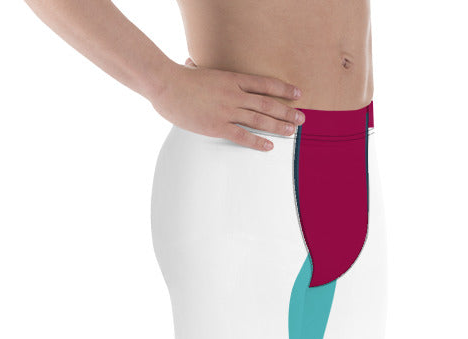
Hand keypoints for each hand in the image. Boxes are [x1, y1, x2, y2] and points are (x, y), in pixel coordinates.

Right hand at [150, 57, 304, 150]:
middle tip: (302, 119)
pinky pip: (242, 136)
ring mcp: (227, 111)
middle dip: (287, 112)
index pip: (265, 84)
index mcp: (232, 79)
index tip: (297, 94)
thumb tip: (191, 63)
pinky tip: (269, 146)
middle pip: (268, 103)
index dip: (284, 89)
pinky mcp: (217, 126)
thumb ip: (199, 69)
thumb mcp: (195, 70)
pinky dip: (257, 142)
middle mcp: (234, 95)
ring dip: (278, 126)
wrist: (166, 85)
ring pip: (259, 119)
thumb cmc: (178, 78)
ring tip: (292, 132)